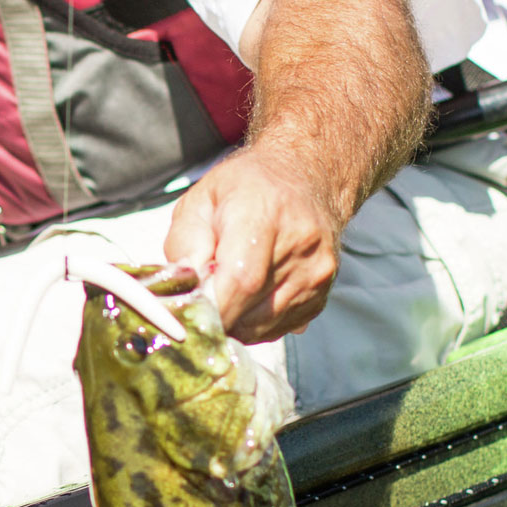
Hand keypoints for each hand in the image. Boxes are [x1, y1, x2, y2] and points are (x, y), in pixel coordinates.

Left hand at [161, 141, 350, 342]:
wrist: (307, 178)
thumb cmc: (247, 186)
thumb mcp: (201, 198)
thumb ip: (185, 242)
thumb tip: (187, 286)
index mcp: (265, 213)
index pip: (241, 280)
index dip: (210, 306)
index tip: (188, 309)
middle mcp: (300, 245)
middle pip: (250, 310)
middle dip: (215, 316)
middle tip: (199, 300)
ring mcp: (316, 273)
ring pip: (262, 327)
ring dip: (235, 321)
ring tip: (225, 290)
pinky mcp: (321, 295)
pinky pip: (278, 328)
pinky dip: (255, 322)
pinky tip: (250, 294)